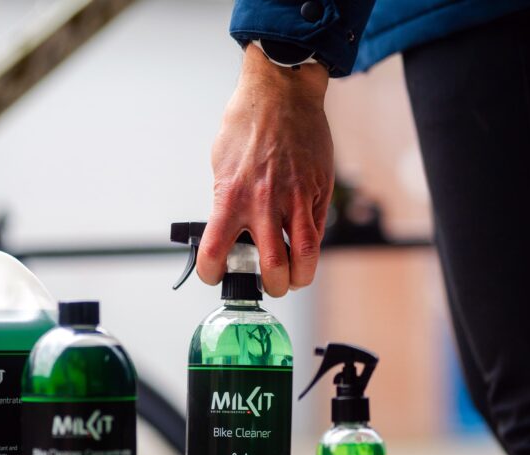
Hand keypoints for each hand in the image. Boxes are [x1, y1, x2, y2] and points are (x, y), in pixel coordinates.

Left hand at [199, 43, 333, 296]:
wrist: (281, 93)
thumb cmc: (248, 125)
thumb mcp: (222, 166)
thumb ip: (228, 202)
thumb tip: (231, 232)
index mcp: (231, 196)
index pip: (216, 252)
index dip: (212, 274)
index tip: (215, 275)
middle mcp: (264, 202)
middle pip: (272, 266)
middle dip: (272, 285)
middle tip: (270, 284)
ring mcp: (295, 198)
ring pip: (306, 255)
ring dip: (300, 276)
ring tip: (294, 277)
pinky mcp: (317, 191)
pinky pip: (317, 230)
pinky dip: (310, 243)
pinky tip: (302, 243)